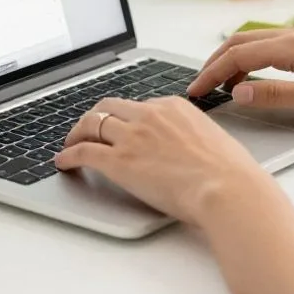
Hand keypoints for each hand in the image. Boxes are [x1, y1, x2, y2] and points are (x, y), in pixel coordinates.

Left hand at [55, 97, 273, 224]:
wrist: (227, 188)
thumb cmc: (230, 172)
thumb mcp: (213, 139)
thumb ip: (193, 135)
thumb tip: (191, 146)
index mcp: (173, 106)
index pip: (138, 105)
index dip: (124, 116)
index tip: (119, 125)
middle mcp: (148, 115)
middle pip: (108, 106)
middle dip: (94, 116)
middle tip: (87, 128)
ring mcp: (131, 136)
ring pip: (91, 123)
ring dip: (76, 133)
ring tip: (71, 143)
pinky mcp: (118, 161)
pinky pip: (83, 151)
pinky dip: (68, 155)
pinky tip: (63, 161)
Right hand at [188, 25, 293, 122]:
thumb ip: (273, 95)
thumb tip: (238, 92)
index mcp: (292, 46)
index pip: (238, 56)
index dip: (212, 73)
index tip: (196, 90)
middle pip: (241, 42)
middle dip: (216, 62)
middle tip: (201, 84)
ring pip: (256, 41)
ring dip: (234, 59)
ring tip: (223, 84)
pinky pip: (272, 44)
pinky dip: (253, 57)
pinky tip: (255, 75)